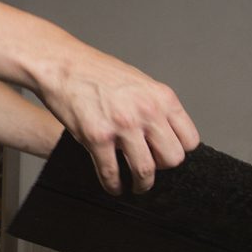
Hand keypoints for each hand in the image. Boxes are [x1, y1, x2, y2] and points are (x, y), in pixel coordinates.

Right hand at [34, 46, 200, 194]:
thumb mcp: (139, 83)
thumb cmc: (97, 72)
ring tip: (136, 186)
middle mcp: (146, 112)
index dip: (178, 151)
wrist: (62, 65)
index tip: (167, 155)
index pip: (189, 140)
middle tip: (152, 168)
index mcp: (161, 98)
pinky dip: (114, 185)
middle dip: (162, 169)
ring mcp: (122, 126)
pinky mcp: (97, 138)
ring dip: (141, 185)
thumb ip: (155, 107)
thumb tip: (164, 135)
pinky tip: (114, 185)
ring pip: (145, 171)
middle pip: (172, 159)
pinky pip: (111, 173)